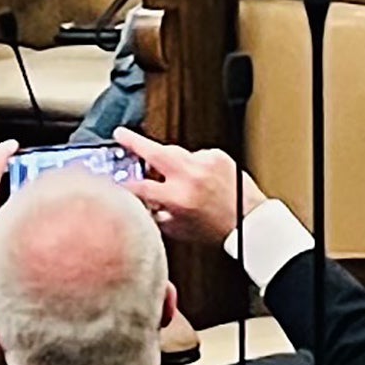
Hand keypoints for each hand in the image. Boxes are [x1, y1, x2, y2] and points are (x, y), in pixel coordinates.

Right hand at [114, 129, 248, 250]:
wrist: (249, 221)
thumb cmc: (217, 230)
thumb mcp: (179, 228)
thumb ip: (156, 214)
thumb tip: (141, 202)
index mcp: (178, 198)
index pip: (140, 187)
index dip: (123, 184)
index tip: (115, 181)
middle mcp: (190, 177)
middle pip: (154, 151)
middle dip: (134, 141)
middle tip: (121, 134)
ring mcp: (204, 163)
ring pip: (176, 153)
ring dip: (169, 161)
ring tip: (171, 175)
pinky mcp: (217, 155)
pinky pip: (196, 156)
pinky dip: (193, 165)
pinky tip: (199, 179)